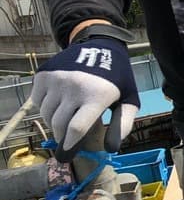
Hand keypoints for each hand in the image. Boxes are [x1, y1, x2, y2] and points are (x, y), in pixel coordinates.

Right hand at [32, 36, 138, 161]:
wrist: (99, 47)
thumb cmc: (117, 79)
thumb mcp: (129, 99)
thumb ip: (123, 124)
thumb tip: (110, 148)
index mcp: (96, 96)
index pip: (77, 128)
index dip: (70, 144)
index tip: (66, 152)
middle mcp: (74, 87)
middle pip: (59, 124)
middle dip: (62, 135)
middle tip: (68, 138)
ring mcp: (56, 80)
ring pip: (46, 114)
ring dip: (54, 121)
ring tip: (66, 117)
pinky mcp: (44, 75)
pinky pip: (37, 101)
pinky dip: (45, 106)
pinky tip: (58, 102)